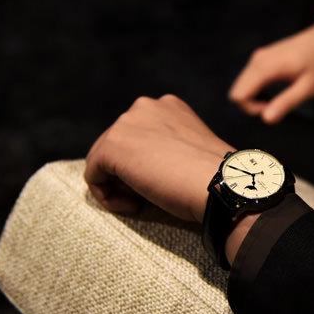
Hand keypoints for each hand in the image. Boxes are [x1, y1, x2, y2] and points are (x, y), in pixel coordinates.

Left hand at [84, 94, 233, 222]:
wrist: (220, 184)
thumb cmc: (212, 177)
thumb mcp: (190, 152)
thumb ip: (167, 148)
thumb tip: (143, 168)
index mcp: (167, 106)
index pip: (138, 135)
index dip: (145, 165)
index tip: (162, 184)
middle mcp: (145, 106)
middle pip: (118, 146)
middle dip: (128, 175)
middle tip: (150, 197)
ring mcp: (126, 123)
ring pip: (103, 160)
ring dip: (119, 186)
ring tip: (143, 203)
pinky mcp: (112, 146)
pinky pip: (94, 175)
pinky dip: (108, 196)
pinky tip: (135, 206)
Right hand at [229, 10, 313, 123]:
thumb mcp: (308, 87)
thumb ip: (286, 102)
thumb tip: (265, 119)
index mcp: (265, 67)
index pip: (238, 95)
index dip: (251, 109)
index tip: (273, 109)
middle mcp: (257, 60)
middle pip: (237, 91)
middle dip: (251, 105)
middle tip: (276, 106)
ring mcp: (259, 57)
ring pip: (242, 85)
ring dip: (255, 97)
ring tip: (278, 99)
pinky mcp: (263, 57)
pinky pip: (250, 78)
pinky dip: (257, 89)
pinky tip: (275, 90)